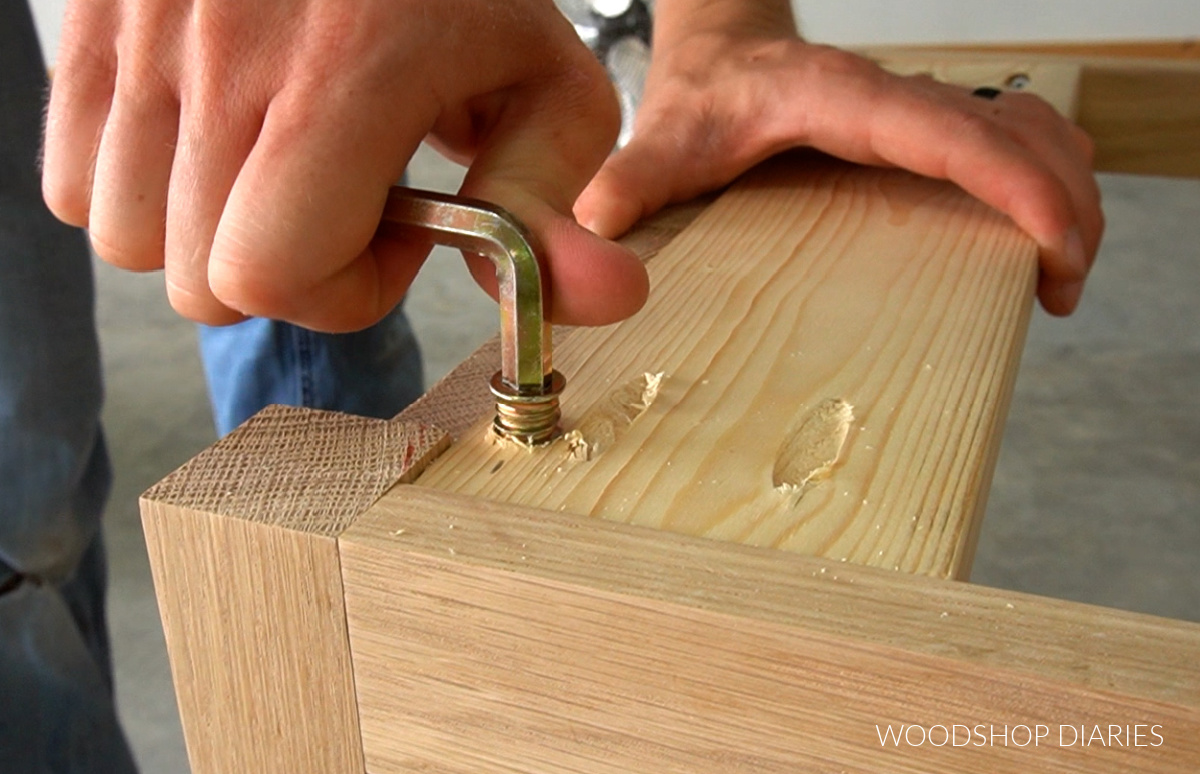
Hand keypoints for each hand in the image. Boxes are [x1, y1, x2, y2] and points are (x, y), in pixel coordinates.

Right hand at [43, 0, 648, 330]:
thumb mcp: (543, 83)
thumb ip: (551, 200)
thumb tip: (606, 300)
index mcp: (343, 74)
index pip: (271, 274)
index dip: (344, 287)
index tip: (394, 231)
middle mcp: (220, 53)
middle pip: (198, 282)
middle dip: (288, 269)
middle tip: (339, 198)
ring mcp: (137, 37)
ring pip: (124, 241)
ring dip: (211, 235)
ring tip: (277, 165)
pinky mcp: (89, 28)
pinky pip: (71, 180)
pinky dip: (141, 190)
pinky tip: (214, 141)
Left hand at [574, 0, 1102, 315]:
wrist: (723, 55)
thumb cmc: (702, 97)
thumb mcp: (666, 139)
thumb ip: (634, 180)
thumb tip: (599, 226)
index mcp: (846, 102)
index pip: (952, 136)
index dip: (1016, 186)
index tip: (1056, 245)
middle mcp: (900, 98)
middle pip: (1019, 135)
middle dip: (1063, 208)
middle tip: (1064, 291)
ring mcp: (925, 108)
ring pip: (1035, 130)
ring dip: (1068, 195)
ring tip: (1065, 278)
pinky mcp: (934, 125)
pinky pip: (1019, 138)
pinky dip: (1048, 181)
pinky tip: (1045, 237)